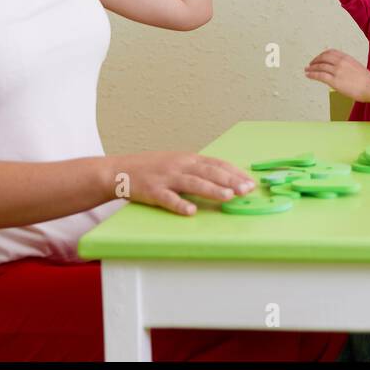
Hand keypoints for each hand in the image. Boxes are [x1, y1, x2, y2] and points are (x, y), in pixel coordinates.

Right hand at [108, 151, 254, 215]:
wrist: (119, 170)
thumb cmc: (152, 168)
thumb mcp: (177, 163)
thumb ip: (198, 169)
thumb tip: (225, 178)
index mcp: (188, 158)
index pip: (217, 164)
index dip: (235, 172)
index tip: (250, 181)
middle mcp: (180, 165)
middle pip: (209, 172)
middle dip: (230, 180)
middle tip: (247, 189)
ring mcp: (166, 177)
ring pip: (192, 183)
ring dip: (211, 189)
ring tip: (228, 196)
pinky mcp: (152, 191)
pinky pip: (167, 199)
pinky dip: (179, 204)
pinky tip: (191, 211)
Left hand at [304, 49, 369, 100]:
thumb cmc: (367, 80)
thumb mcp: (356, 67)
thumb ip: (347, 66)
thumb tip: (340, 70)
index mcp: (346, 57)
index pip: (330, 52)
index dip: (322, 54)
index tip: (318, 58)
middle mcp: (340, 62)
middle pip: (323, 58)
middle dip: (315, 60)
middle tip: (310, 64)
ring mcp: (337, 71)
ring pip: (320, 66)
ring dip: (311, 68)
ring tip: (307, 70)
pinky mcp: (334, 81)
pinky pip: (320, 75)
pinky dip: (312, 74)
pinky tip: (308, 75)